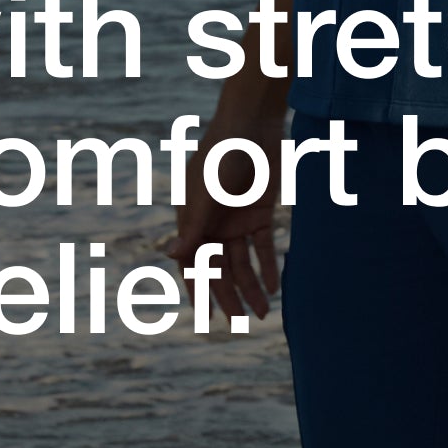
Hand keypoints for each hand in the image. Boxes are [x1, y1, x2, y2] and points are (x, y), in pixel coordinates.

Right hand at [167, 109, 283, 324]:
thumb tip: (173, 256)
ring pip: (243, 262)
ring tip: (263, 312)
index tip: (205, 319)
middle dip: (229, 296)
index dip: (198, 290)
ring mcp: (238, 220)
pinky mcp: (261, 213)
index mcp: (192, 221)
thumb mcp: (207, 193)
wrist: (253, 124)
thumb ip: (194, 226)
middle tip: (239, 323)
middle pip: (220, 268)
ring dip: (251, 286)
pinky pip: (263, 246)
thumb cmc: (221, 154)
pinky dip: (268, 266)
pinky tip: (275, 286)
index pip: (194, 263)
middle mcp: (214, 225)